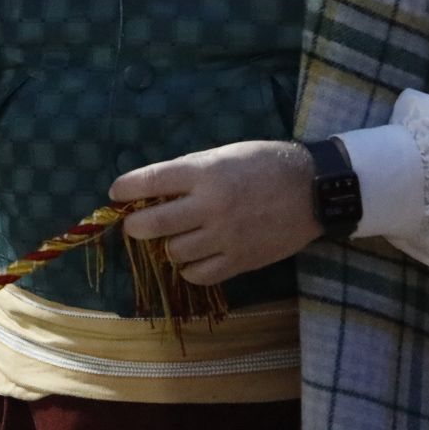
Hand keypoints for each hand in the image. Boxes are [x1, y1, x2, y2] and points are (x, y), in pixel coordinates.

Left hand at [110, 140, 320, 286]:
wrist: (313, 189)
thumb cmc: (265, 163)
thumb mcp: (225, 154)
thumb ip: (190, 171)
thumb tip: (154, 188)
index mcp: (205, 173)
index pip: (150, 182)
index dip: (125, 188)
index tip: (115, 193)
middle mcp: (209, 206)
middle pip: (151, 224)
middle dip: (136, 224)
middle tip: (138, 222)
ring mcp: (224, 237)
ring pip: (173, 252)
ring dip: (169, 245)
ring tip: (178, 236)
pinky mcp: (239, 260)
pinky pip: (198, 275)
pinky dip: (190, 268)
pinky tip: (195, 256)